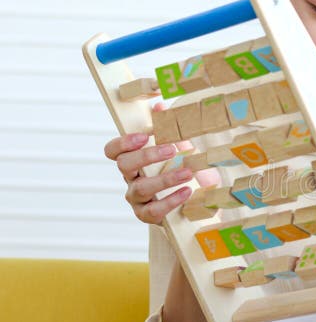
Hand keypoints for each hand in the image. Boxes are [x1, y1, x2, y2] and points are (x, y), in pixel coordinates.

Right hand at [103, 104, 218, 223]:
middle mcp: (130, 179)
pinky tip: (187, 191)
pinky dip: (171, 200)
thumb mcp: (179, 150)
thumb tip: (160, 105)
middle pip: (124, 166)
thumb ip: (168, 130)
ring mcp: (137, 199)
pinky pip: (154, 210)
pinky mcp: (148, 216)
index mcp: (133, 161)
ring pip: (141, 188)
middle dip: (147, 156)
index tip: (143, 135)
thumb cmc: (182, 173)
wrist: (195, 205)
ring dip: (165, 178)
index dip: (123, 142)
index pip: (113, 151)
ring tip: (188, 172)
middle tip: (172, 149)